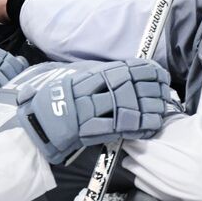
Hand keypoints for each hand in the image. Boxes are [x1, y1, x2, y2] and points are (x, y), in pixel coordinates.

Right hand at [16, 59, 176, 164]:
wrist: (36, 126)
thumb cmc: (56, 103)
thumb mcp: (75, 80)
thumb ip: (96, 76)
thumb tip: (123, 72)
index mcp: (88, 77)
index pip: (124, 69)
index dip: (146, 71)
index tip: (159, 75)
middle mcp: (90, 91)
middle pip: (129, 86)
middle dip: (151, 90)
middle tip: (165, 93)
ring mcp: (89, 111)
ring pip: (128, 106)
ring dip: (149, 109)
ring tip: (162, 111)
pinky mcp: (89, 131)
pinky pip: (119, 128)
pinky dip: (138, 128)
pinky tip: (150, 127)